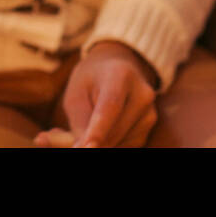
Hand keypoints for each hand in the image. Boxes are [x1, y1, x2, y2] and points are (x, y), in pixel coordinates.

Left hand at [36, 42, 157, 147]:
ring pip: (120, 142)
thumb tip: (81, 148)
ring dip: (98, 144)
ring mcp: (149, 113)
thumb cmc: (91, 79)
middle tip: (65, 142)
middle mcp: (142, 95)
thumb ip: (78, 120)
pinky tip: (96, 134)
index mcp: (120, 75)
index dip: (98, 130)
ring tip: (80, 131)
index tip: (86, 147)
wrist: (118, 67)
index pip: (111, 107)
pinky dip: (108, 144)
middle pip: (115, 130)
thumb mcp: (76, 91)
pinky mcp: (149, 128)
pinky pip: (125, 145)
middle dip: (91, 143)